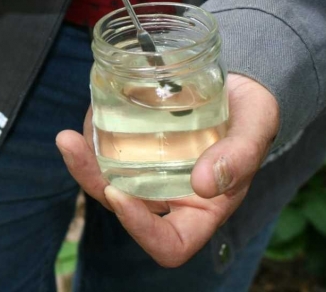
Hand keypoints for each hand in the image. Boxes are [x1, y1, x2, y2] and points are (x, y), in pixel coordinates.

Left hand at [55, 74, 279, 267]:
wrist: (238, 83)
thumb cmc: (253, 112)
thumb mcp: (257, 127)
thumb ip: (239, 156)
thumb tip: (204, 185)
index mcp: (202, 208)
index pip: (168, 243)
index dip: (140, 230)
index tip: (119, 196)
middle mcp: (169, 196)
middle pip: (124, 207)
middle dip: (93, 183)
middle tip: (73, 148)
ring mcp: (148, 171)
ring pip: (107, 179)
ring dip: (83, 162)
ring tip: (69, 138)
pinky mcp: (134, 144)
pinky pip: (106, 148)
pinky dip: (93, 134)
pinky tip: (90, 112)